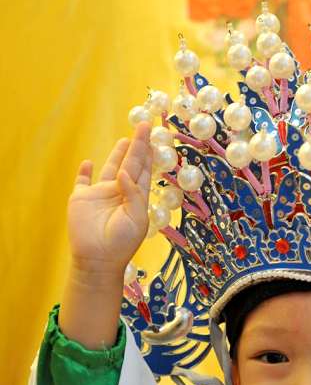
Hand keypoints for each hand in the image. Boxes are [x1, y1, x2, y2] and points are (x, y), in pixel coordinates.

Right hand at [67, 122, 152, 275]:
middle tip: (143, 125)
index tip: (154, 136)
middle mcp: (120, 192)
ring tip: (125, 139)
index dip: (148, 154)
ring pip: (110, 168)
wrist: (98, 259)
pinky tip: (87, 162)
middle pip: (130, 163)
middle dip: (137, 145)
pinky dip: (84, 172)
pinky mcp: (81, 199)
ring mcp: (100, 194)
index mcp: (136, 197)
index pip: (144, 171)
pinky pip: (82, 182)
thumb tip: (126, 172)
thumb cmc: (122, 242)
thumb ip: (134, 194)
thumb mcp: (137, 218)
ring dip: (117, 154)